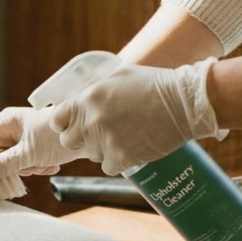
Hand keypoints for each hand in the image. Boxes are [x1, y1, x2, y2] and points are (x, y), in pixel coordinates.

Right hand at [0, 106, 82, 179]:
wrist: (89, 132)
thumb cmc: (60, 136)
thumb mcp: (31, 154)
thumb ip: (4, 164)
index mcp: (4, 123)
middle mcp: (7, 129)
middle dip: (9, 166)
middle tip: (29, 163)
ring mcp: (16, 139)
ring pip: (7, 165)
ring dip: (27, 168)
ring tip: (46, 161)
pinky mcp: (27, 149)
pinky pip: (22, 166)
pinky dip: (36, 168)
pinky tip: (51, 163)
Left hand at [53, 58, 224, 175]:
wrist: (183, 103)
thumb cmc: (153, 84)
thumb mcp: (118, 74)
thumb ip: (94, 87)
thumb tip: (77, 95)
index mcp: (88, 98)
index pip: (57, 120)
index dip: (64, 124)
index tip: (73, 125)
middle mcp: (92, 120)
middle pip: (69, 142)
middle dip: (81, 139)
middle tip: (99, 134)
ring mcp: (105, 141)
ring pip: (92, 154)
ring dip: (104, 149)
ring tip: (125, 135)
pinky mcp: (121, 158)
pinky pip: (108, 167)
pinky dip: (119, 161)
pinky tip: (132, 147)